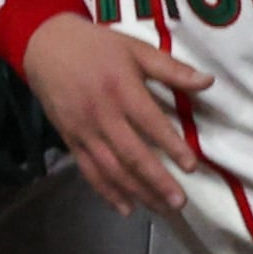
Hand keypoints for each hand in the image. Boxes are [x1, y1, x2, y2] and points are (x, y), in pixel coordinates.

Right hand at [21, 14, 214, 216]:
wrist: (44, 45)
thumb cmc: (96, 46)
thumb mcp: (135, 49)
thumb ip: (171, 68)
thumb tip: (209, 81)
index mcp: (121, 89)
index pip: (150, 123)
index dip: (172, 146)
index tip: (192, 167)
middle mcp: (101, 114)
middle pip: (131, 154)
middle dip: (156, 181)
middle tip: (179, 202)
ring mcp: (83, 129)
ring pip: (111, 168)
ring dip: (136, 191)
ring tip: (160, 209)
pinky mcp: (69, 139)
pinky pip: (88, 170)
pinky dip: (106, 191)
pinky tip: (125, 207)